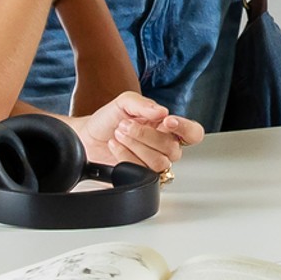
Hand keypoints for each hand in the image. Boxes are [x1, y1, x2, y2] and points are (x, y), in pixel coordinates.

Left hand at [71, 90, 202, 175]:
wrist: (87, 136)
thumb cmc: (109, 119)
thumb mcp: (124, 102)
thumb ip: (143, 104)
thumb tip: (162, 111)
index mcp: (168, 128)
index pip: (194, 133)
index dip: (185, 129)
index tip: (167, 122)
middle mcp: (165, 147)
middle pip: (173, 149)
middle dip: (146, 135)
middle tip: (126, 125)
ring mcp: (153, 164)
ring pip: (159, 163)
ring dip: (135, 146)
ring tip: (119, 134)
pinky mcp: (140, 177)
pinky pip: (143, 174)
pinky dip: (126, 158)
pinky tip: (116, 146)